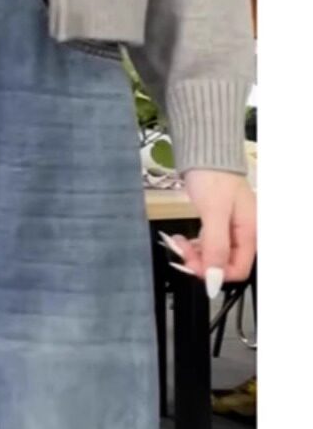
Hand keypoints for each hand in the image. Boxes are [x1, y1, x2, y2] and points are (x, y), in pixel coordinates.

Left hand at [163, 170, 256, 299]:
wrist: (205, 151)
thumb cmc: (212, 177)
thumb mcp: (214, 213)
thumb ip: (216, 245)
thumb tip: (214, 277)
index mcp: (249, 232)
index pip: (238, 269)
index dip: (215, 273)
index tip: (192, 267)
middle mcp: (243, 232)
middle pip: (225, 263)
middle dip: (202, 263)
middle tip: (181, 253)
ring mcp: (231, 226)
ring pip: (215, 253)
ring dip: (196, 254)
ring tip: (179, 244)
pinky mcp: (218, 220)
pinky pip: (209, 241)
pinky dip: (196, 243)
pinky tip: (184, 239)